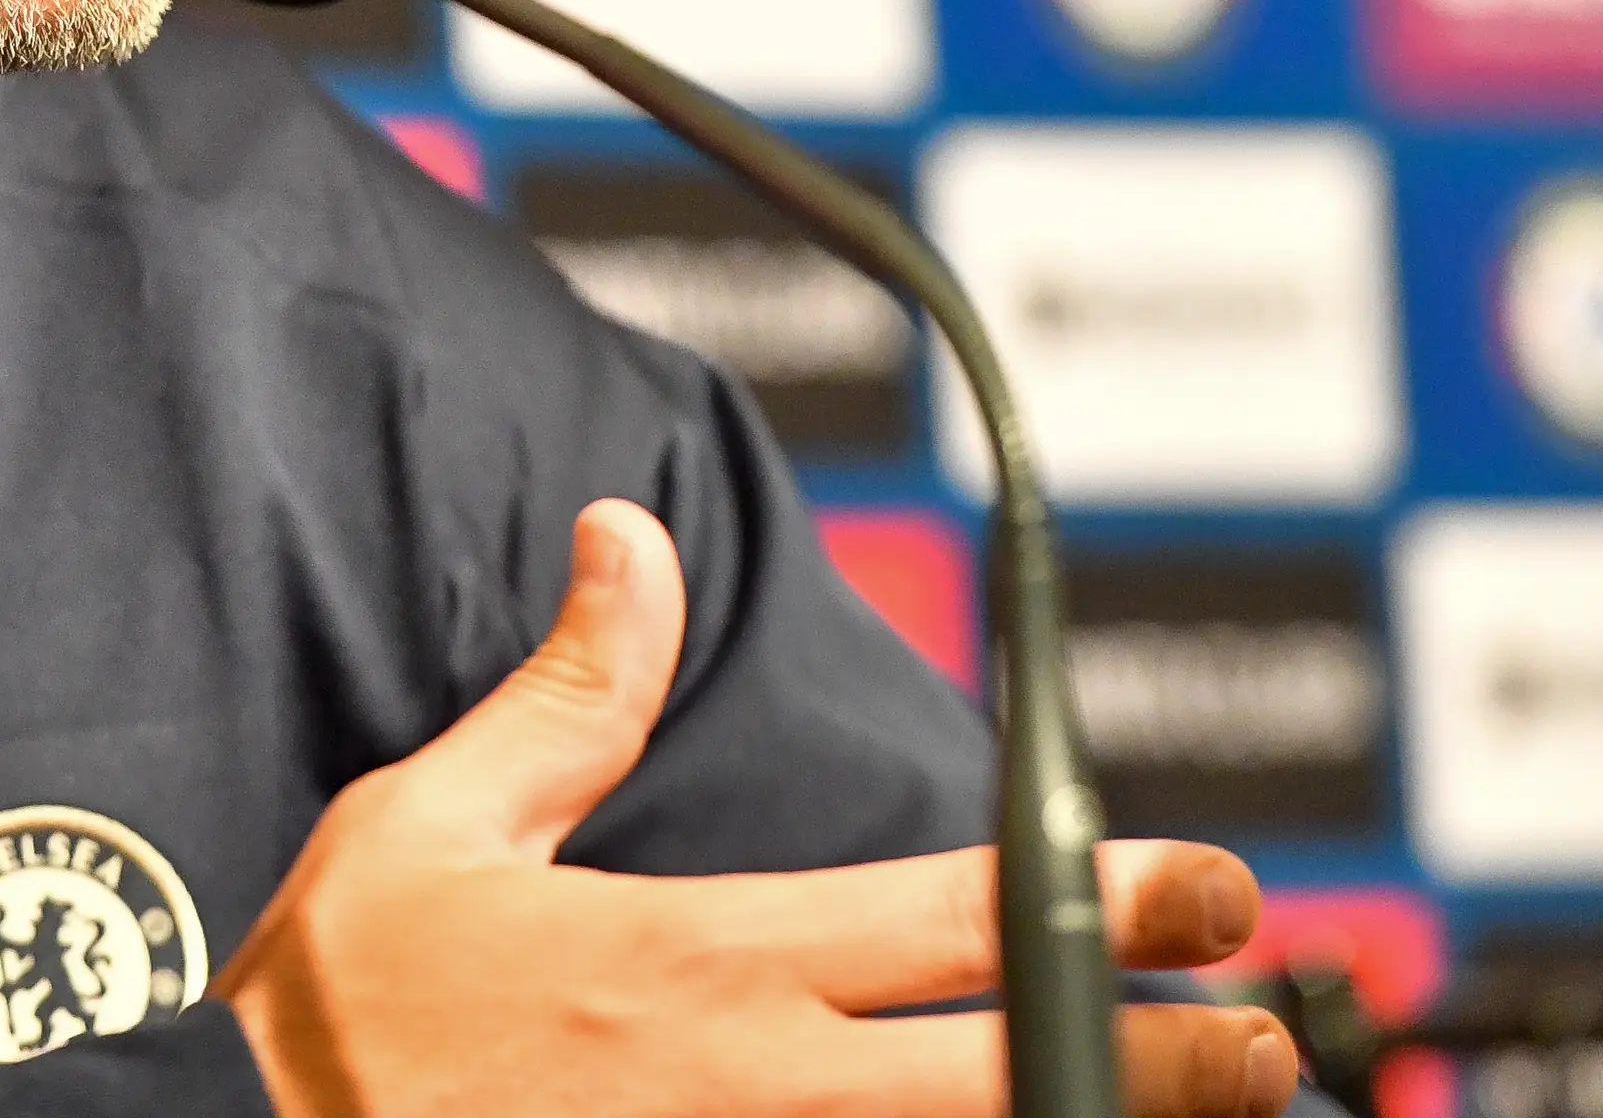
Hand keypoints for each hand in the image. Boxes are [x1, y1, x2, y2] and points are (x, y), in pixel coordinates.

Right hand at [213, 501, 1301, 1117]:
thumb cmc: (328, 1021)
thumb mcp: (429, 829)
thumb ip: (565, 699)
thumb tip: (633, 541)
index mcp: (702, 964)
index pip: (959, 915)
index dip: (1114, 897)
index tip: (1220, 890)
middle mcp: (754, 1094)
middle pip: (1023, 1073)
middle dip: (1170, 1059)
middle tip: (1273, 1045)